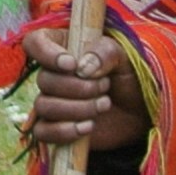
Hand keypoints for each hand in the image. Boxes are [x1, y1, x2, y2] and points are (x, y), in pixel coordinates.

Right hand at [22, 25, 145, 151]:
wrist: (140, 110)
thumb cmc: (130, 76)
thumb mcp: (125, 56)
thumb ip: (105, 52)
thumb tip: (82, 68)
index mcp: (63, 47)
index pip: (35, 43)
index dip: (46, 53)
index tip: (72, 65)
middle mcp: (53, 73)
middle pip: (43, 80)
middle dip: (78, 88)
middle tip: (106, 87)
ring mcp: (52, 101)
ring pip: (44, 106)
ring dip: (77, 109)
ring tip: (104, 105)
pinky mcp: (55, 127)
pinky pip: (42, 132)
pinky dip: (64, 131)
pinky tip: (88, 127)